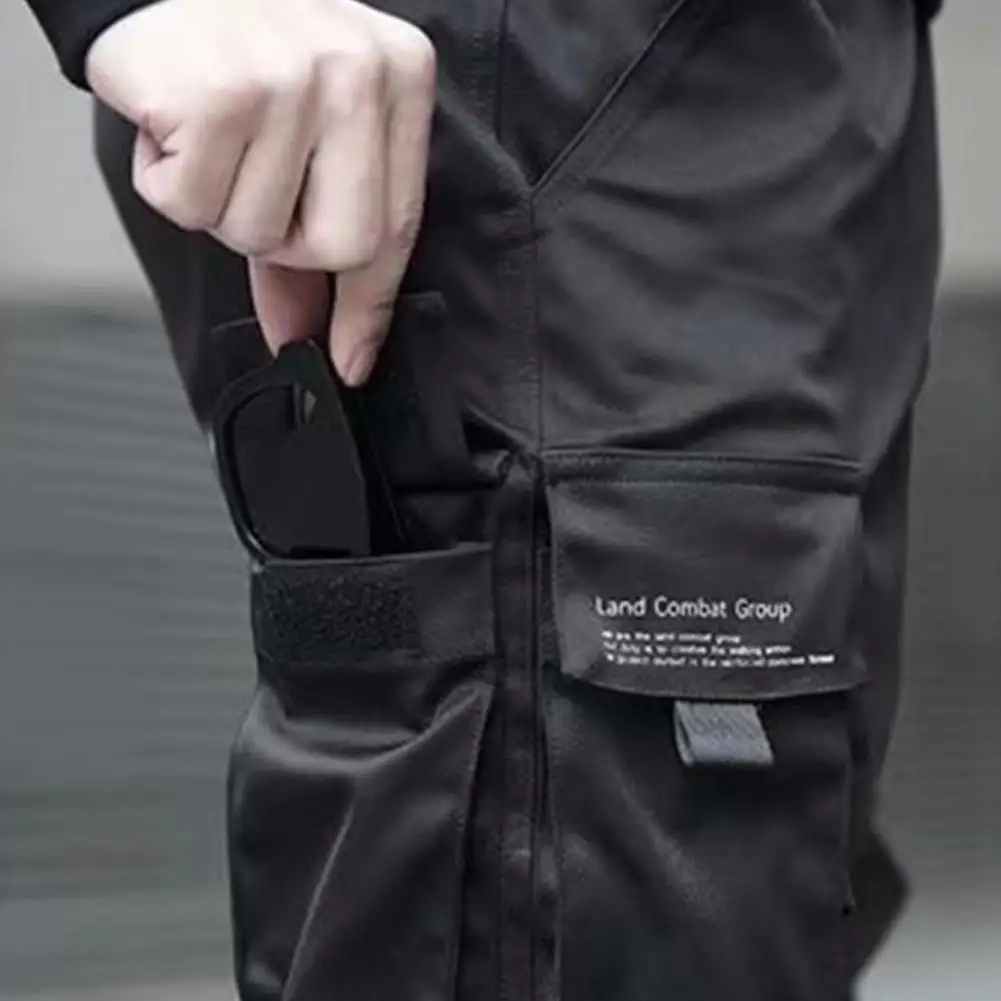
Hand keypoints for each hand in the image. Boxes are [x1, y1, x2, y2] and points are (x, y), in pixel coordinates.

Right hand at [86, 0, 436, 384]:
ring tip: (206, 134)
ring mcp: (294, 81)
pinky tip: (171, 126)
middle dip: (283, 243)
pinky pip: (194, 206)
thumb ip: (313, 223)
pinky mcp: (224, 94)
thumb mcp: (302, 122)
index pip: (398, 225)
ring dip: (218, 202)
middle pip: (342, 247)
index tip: (354, 359)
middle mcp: (359, 74)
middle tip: (248, 182)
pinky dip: (166, 181)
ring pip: (259, 232)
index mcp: (399, 77)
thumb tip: (306, 326)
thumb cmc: (233, 44)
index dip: (369, 306)